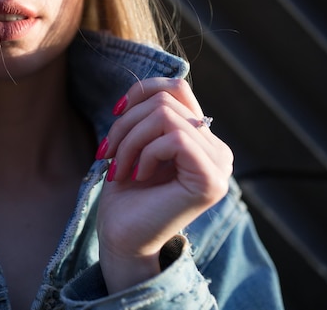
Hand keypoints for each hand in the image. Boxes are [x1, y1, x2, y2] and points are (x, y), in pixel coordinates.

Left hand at [95, 78, 232, 291]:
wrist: (121, 238)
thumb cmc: (126, 194)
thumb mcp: (136, 143)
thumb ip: (151, 115)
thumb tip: (147, 88)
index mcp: (202, 139)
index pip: (178, 87)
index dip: (141, 91)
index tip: (115, 113)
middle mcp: (218, 150)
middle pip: (166, 100)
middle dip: (126, 123)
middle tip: (108, 154)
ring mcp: (219, 165)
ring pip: (165, 116)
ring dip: (129, 140)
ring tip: (118, 168)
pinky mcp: (211, 179)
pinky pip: (173, 138)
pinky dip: (145, 153)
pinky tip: (137, 176)